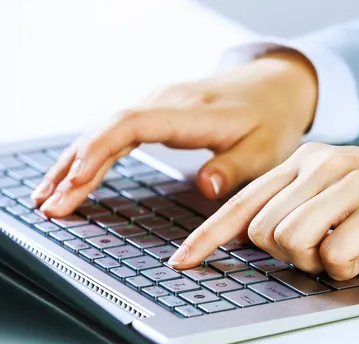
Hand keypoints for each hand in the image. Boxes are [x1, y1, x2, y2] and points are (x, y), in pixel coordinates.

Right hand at [32, 52, 317, 216]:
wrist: (276, 87)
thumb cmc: (271, 120)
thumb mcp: (265, 149)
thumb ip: (234, 168)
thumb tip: (205, 186)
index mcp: (192, 113)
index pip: (133, 126)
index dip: (100, 151)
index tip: (76, 181)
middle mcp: (168, 102)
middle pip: (108, 128)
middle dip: (75, 166)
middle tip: (50, 205)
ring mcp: (159, 104)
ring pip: (105, 128)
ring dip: (74, 160)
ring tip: (46, 195)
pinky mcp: (158, 110)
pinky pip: (115, 131)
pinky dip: (91, 153)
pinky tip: (74, 173)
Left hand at [169, 143, 358, 279]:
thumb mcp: (344, 191)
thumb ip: (301, 207)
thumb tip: (260, 240)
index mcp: (307, 161)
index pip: (243, 202)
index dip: (208, 236)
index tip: (183, 262)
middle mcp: (322, 165)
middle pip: (262, 229)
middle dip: (285, 255)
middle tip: (323, 252)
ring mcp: (351, 182)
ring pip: (292, 241)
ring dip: (316, 262)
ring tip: (348, 252)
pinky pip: (334, 252)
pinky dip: (344, 267)